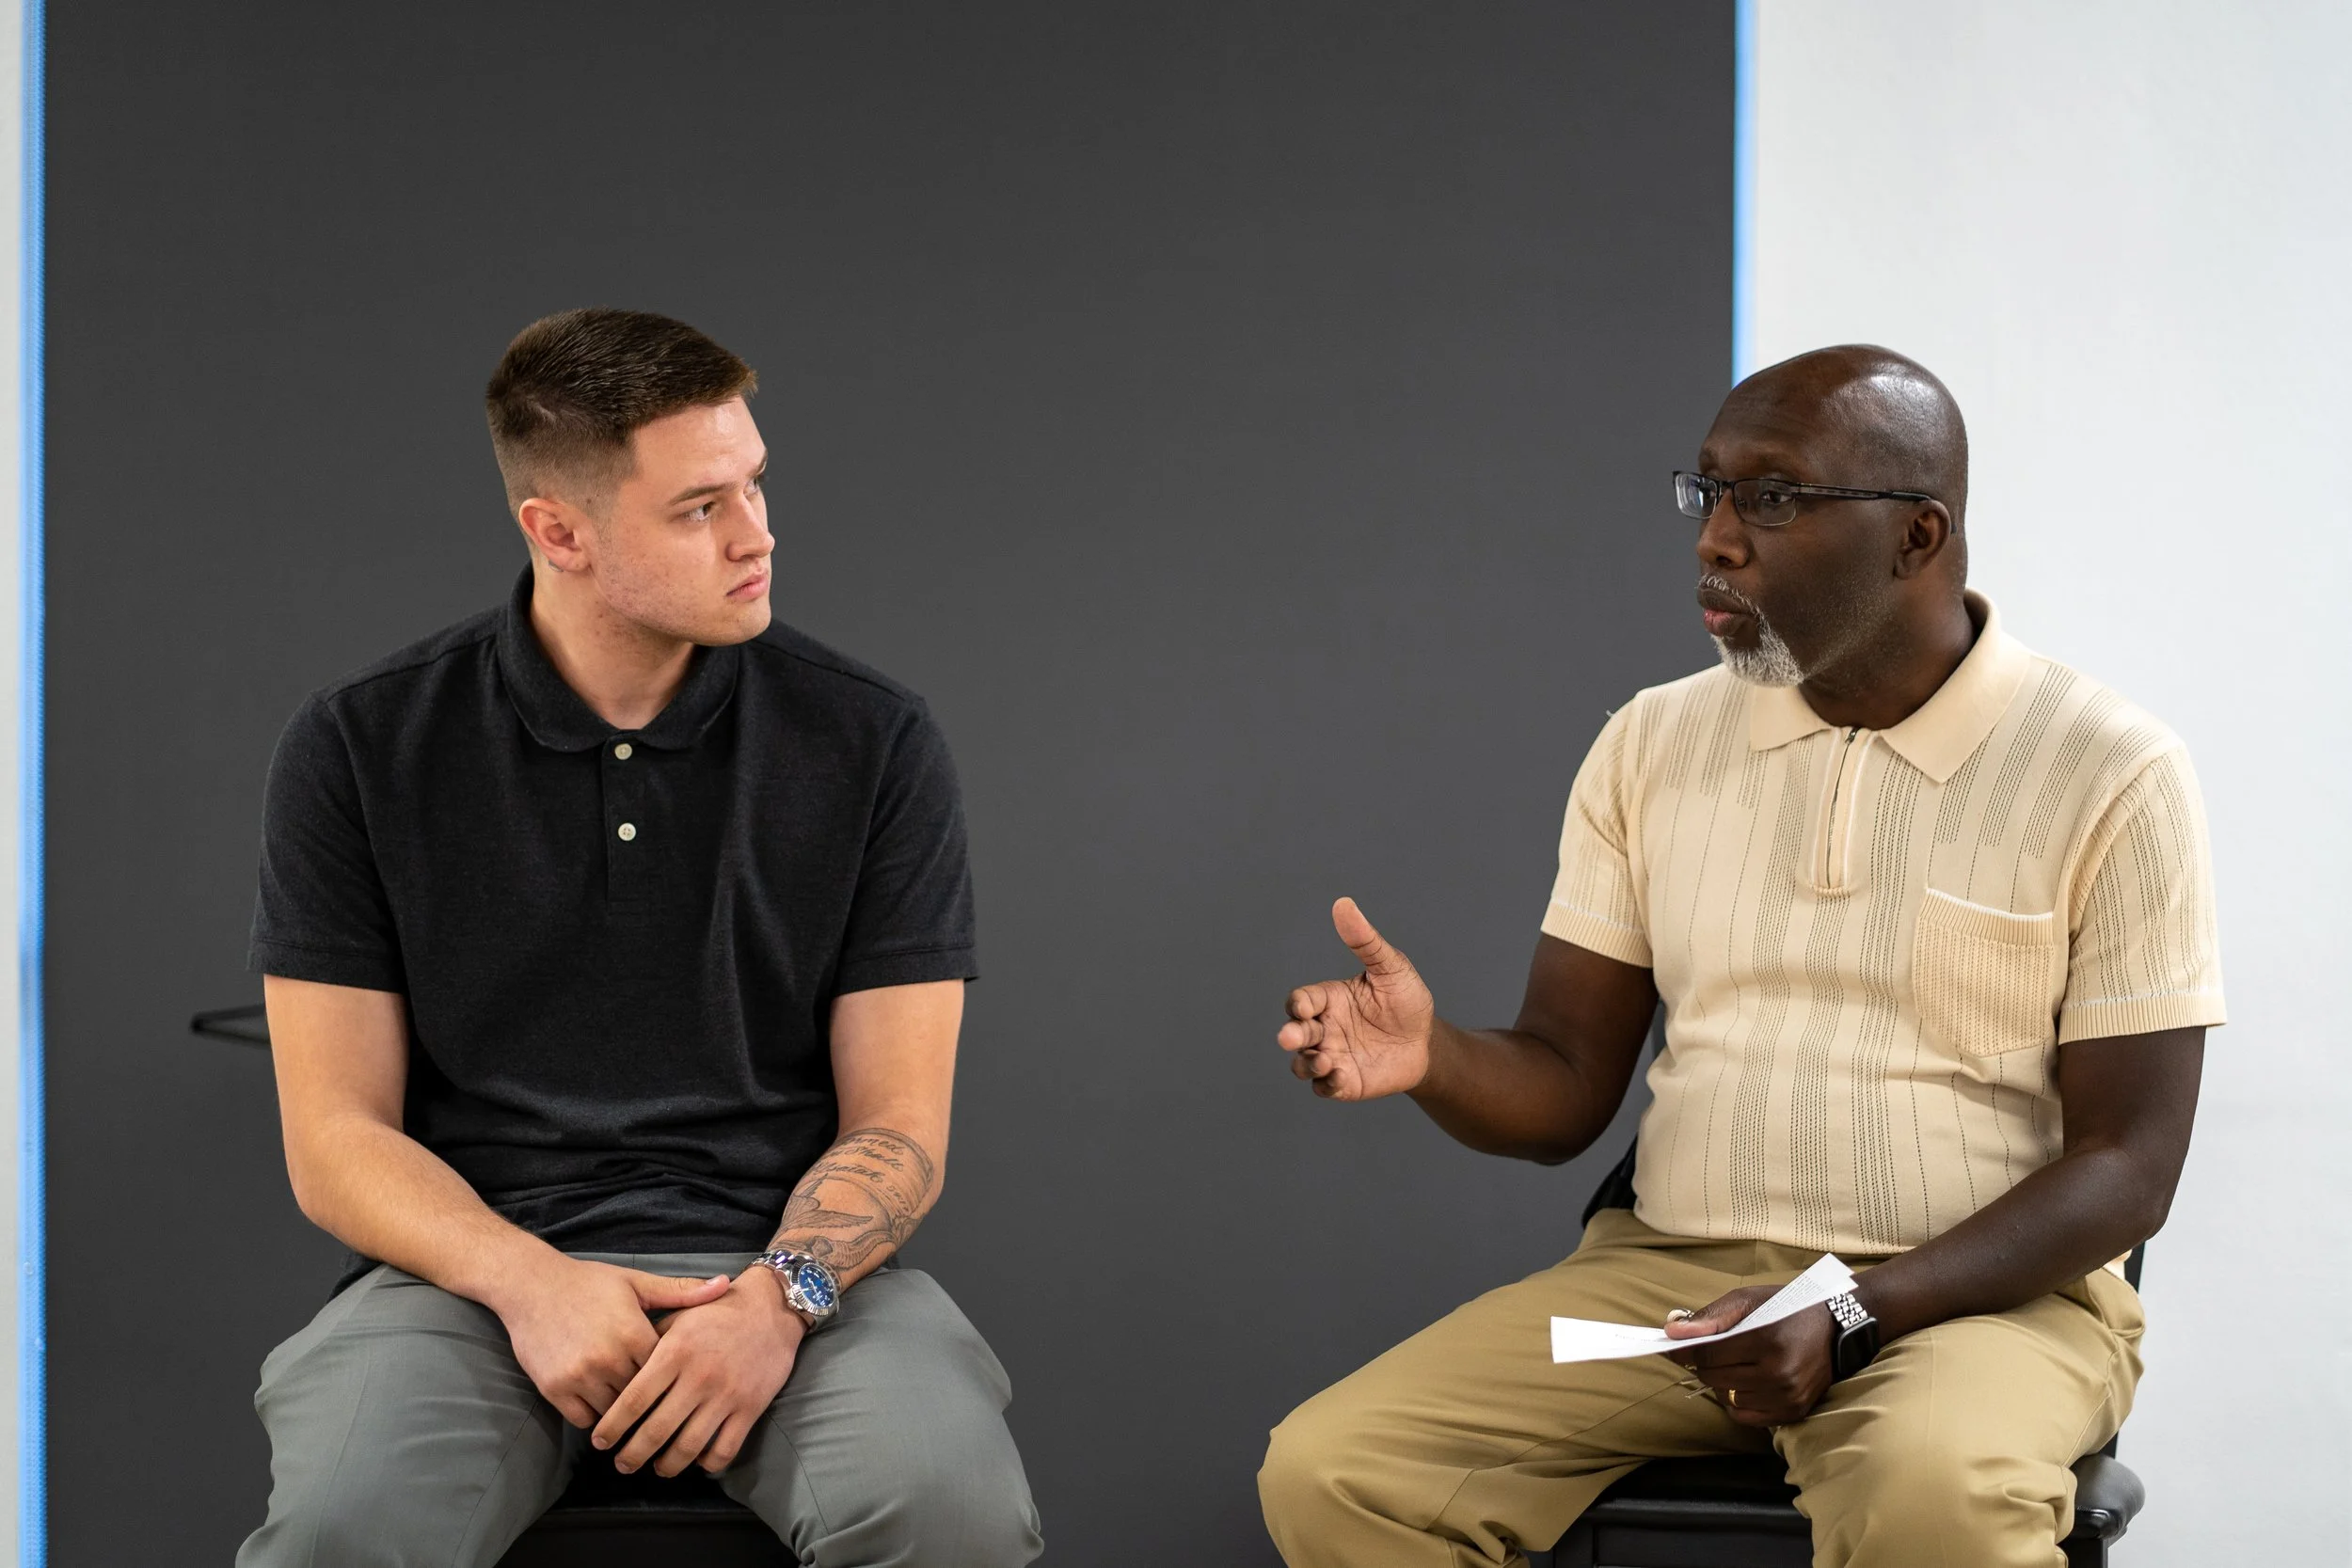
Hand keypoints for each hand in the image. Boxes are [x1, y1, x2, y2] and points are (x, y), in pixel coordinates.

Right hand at [491, 1254, 731, 1429]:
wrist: (531, 1286)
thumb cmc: (589, 1283)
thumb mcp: (637, 1283)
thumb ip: (681, 1292)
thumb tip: (726, 1284)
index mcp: (633, 1333)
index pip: (666, 1374)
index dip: (673, 1379)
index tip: (682, 1384)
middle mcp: (607, 1359)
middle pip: (642, 1399)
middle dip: (652, 1403)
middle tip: (664, 1411)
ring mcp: (579, 1377)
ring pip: (613, 1414)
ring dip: (624, 1414)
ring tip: (636, 1415)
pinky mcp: (554, 1389)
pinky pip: (583, 1419)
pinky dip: (594, 1417)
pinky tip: (602, 1408)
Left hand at [594, 1266, 805, 1475]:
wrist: (771, 1308)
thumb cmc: (718, 1312)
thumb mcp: (680, 1316)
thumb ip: (651, 1344)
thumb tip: (621, 1372)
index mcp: (675, 1352)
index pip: (634, 1400)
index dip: (612, 1426)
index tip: (600, 1440)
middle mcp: (698, 1377)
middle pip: (656, 1430)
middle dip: (632, 1455)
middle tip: (622, 1464)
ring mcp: (726, 1395)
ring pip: (689, 1447)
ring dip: (668, 1466)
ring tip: (658, 1468)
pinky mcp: (751, 1408)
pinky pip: (725, 1449)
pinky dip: (708, 1464)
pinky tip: (698, 1462)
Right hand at [1278, 898, 1436, 1101]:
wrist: (1429, 1042)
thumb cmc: (1408, 1001)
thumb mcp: (1391, 967)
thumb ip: (1365, 941)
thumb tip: (1343, 904)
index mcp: (1329, 999)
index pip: (1301, 1000)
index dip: (1299, 1004)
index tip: (1306, 1007)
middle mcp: (1324, 1028)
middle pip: (1295, 1032)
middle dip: (1291, 1035)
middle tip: (1292, 1038)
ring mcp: (1332, 1056)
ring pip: (1302, 1063)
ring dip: (1306, 1063)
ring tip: (1324, 1061)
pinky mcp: (1344, 1082)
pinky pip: (1324, 1087)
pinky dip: (1326, 1083)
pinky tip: (1340, 1076)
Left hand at [1663, 1288, 1835, 1426]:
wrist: (1837, 1329)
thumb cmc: (1787, 1309)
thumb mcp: (1748, 1300)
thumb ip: (1711, 1318)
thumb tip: (1673, 1332)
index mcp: (1767, 1340)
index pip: (1708, 1354)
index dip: (1683, 1351)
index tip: (1672, 1345)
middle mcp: (1778, 1373)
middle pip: (1713, 1377)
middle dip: (1704, 1363)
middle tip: (1713, 1350)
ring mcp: (1787, 1396)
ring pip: (1726, 1398)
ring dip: (1722, 1382)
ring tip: (1738, 1363)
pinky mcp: (1794, 1412)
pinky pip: (1745, 1416)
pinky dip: (1738, 1401)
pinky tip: (1748, 1382)